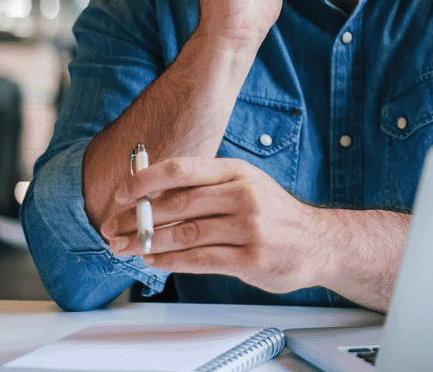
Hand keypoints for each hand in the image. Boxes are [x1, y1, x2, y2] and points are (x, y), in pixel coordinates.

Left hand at [103, 156, 331, 295]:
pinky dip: (171, 262)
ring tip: (126, 248)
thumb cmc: (274, 215)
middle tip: (112, 229)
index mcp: (237, 172)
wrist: (320, 242)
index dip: (144, 181)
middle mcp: (244, 195)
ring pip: (185, 234)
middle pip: (178, 204)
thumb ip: (205, 188)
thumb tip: (151, 195)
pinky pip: (200, 260)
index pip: (182, 169)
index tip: (120, 194)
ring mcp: (250, 227)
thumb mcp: (245, 186)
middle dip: (138, 218)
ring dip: (148, 243)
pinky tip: (154, 261)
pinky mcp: (252, 258)